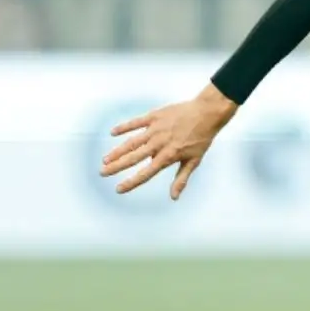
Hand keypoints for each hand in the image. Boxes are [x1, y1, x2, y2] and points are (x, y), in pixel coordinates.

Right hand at [100, 83, 238, 199]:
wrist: (206, 114)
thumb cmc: (201, 139)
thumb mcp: (194, 161)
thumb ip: (181, 179)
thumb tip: (174, 197)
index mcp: (168, 156)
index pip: (146, 173)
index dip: (132, 182)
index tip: (119, 189)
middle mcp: (159, 144)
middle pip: (134, 158)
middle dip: (117, 166)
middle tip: (103, 172)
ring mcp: (155, 130)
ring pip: (131, 142)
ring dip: (117, 151)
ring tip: (105, 159)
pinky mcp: (154, 116)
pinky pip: (135, 122)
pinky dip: (124, 127)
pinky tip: (113, 132)